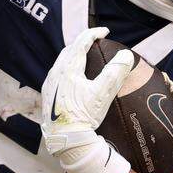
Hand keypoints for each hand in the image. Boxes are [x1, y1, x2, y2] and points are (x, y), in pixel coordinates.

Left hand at [41, 26, 133, 172]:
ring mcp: (49, 84)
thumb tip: (126, 55)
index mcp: (68, 68)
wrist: (65, 140)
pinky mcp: (46, 95)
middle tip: (95, 43)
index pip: (81, 43)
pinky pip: (57, 75)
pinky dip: (67, 69)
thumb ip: (115, 72)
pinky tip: (72, 78)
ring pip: (61, 62)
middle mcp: (55, 73)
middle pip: (69, 50)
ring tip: (85, 58)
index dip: (94, 34)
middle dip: (82, 44)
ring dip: (74, 56)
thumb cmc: (84, 116)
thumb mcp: (103, 93)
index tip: (105, 32)